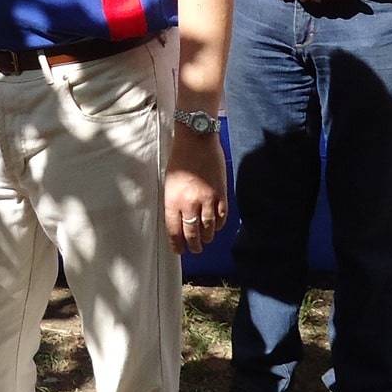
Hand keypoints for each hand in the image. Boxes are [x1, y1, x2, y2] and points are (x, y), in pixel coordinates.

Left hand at [164, 129, 228, 253]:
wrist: (197, 140)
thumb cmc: (179, 159)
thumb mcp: (169, 183)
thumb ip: (174, 203)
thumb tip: (179, 222)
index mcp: (173, 200)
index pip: (174, 230)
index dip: (177, 244)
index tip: (179, 250)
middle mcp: (190, 203)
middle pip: (192, 233)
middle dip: (193, 245)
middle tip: (195, 250)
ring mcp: (207, 199)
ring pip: (208, 228)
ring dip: (207, 237)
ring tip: (205, 240)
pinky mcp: (221, 194)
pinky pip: (221, 217)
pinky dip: (218, 225)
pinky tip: (215, 227)